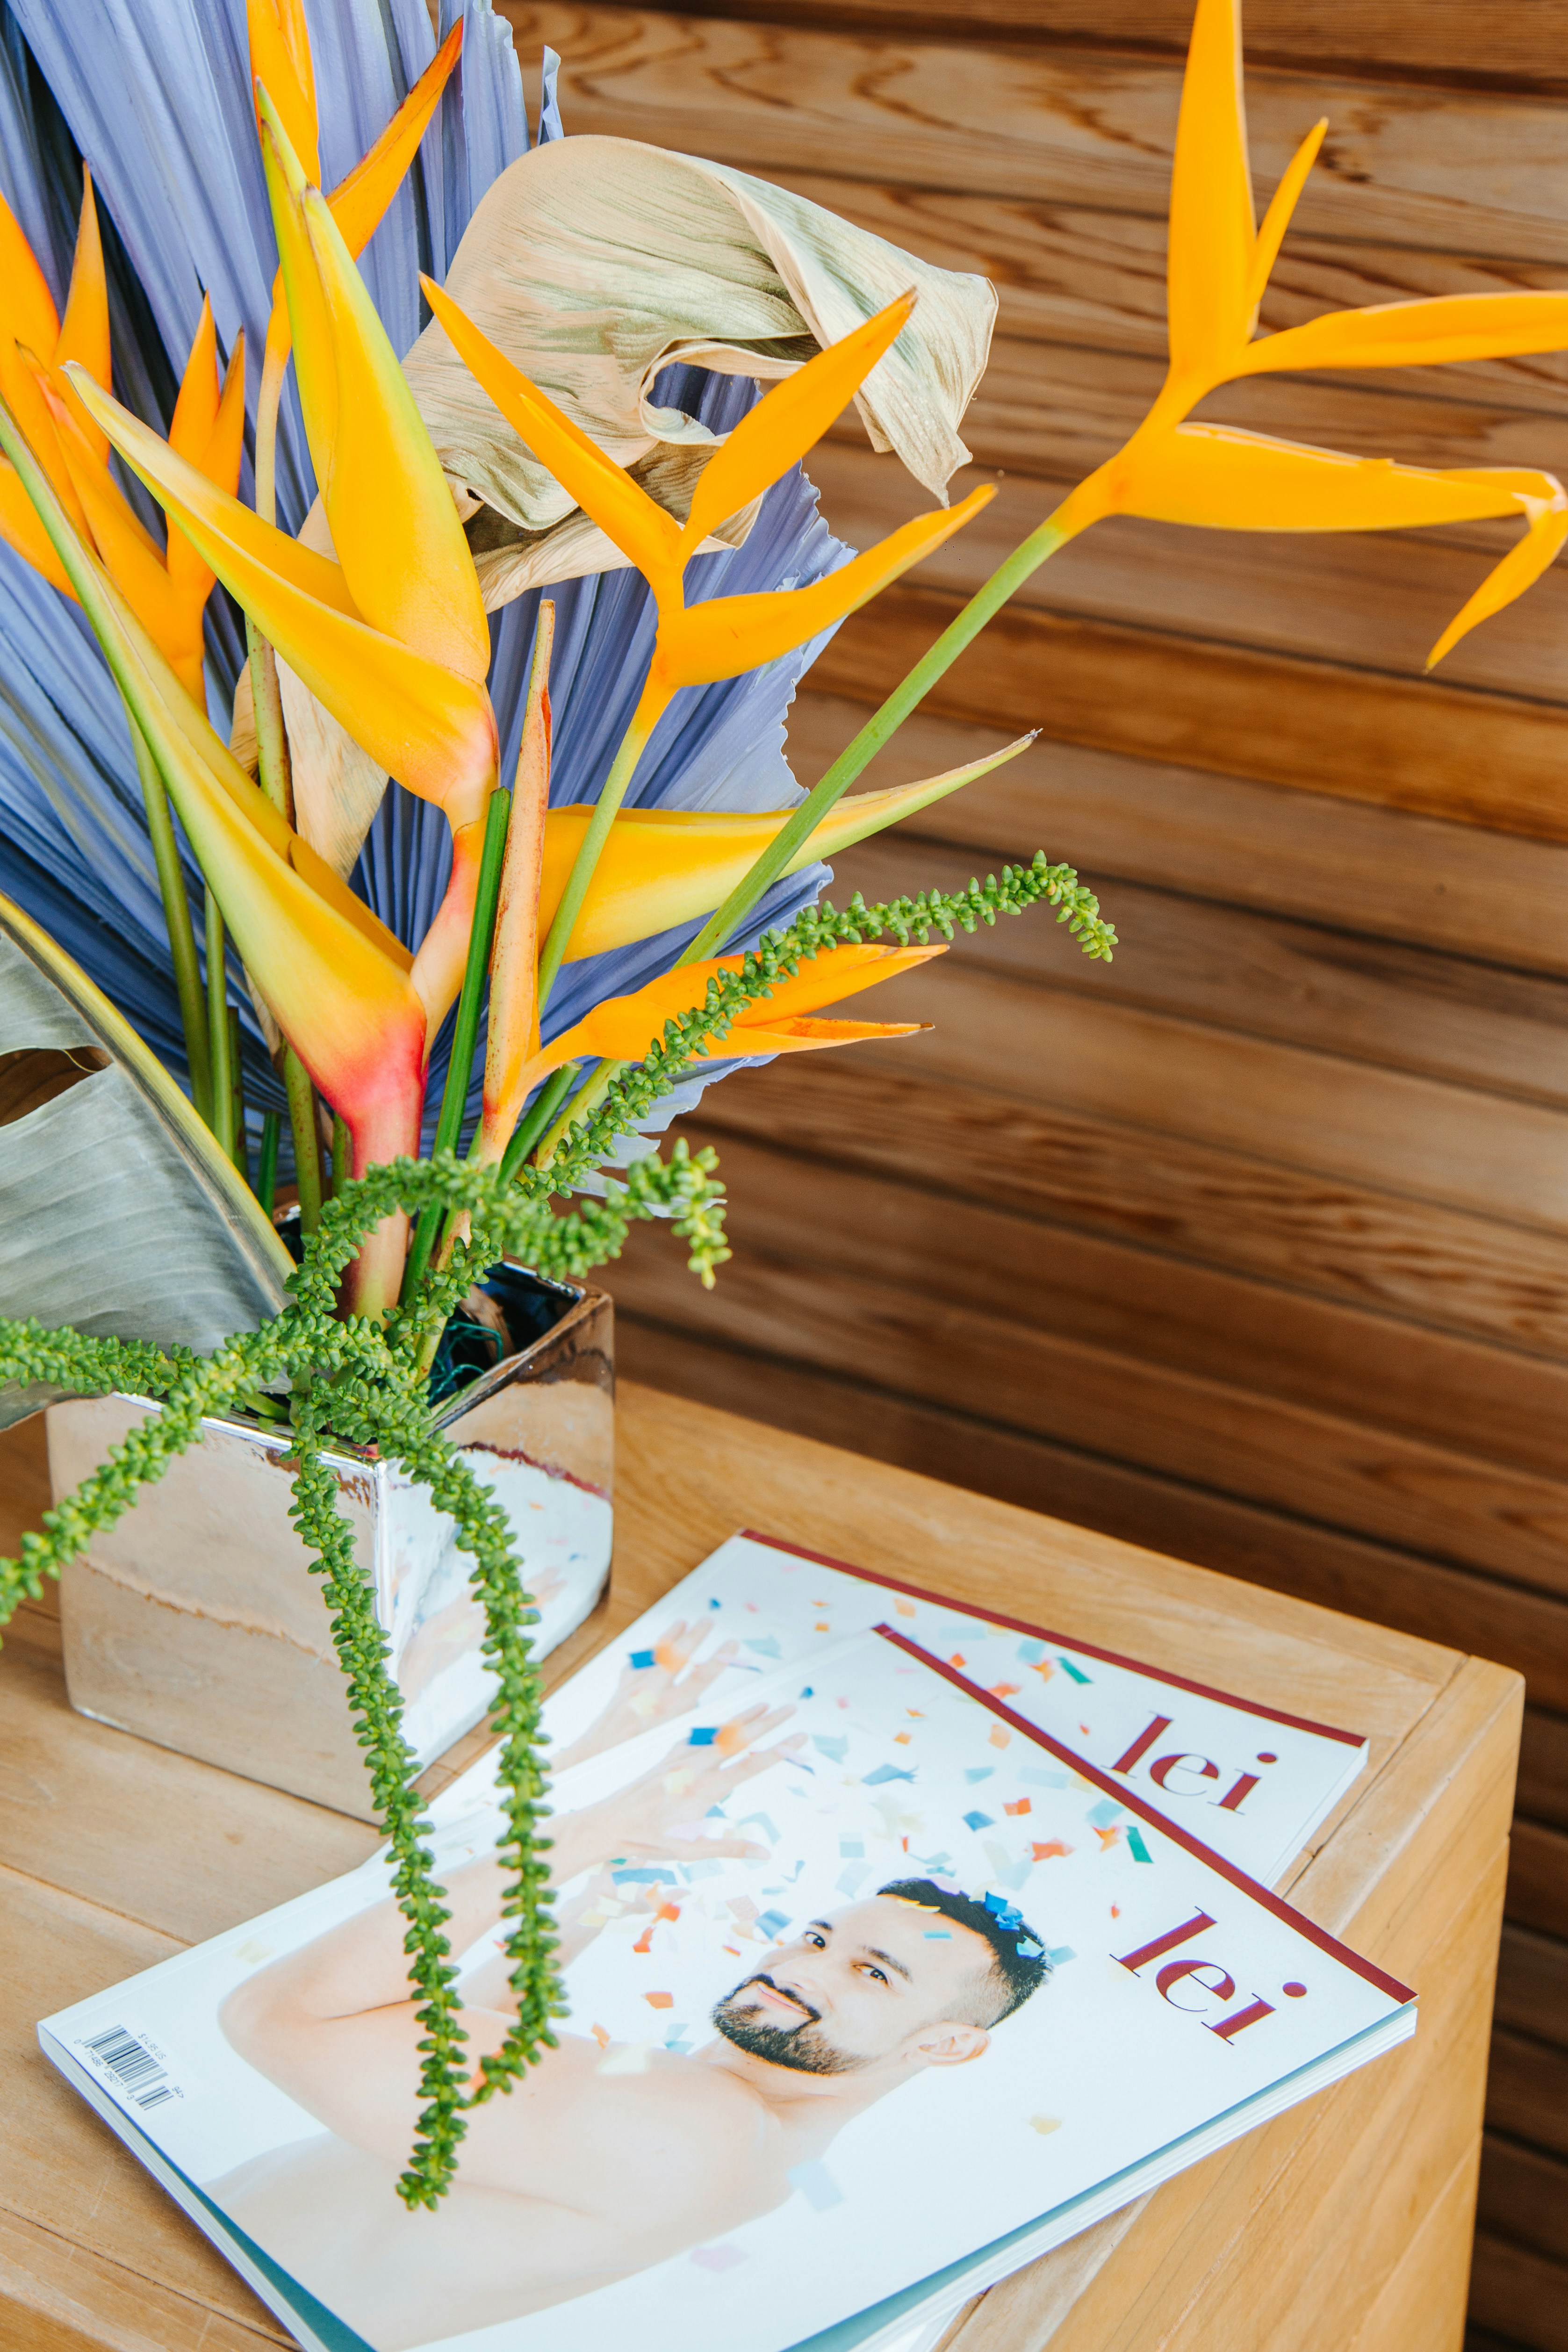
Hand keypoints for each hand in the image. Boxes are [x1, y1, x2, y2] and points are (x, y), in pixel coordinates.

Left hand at [551, 1702, 805, 1878]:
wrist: (607, 1822)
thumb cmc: (647, 1841)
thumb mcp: (690, 1852)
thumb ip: (729, 1848)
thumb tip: (766, 1853)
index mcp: (702, 1791)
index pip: (749, 1767)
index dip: (778, 1751)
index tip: (799, 1736)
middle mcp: (693, 1769)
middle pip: (737, 1740)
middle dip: (768, 1723)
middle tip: (791, 1707)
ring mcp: (679, 1759)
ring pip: (718, 1732)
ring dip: (743, 1717)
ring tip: (765, 1703)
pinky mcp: (668, 1755)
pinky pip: (697, 1734)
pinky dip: (717, 1725)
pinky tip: (725, 1722)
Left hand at [552, 1617, 745, 1771]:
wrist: (602, 1750)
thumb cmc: (639, 1749)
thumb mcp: (672, 1735)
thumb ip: (688, 1710)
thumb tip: (706, 1693)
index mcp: (669, 1710)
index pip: (699, 1678)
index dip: (717, 1660)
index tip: (731, 1644)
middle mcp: (652, 1693)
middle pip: (678, 1657)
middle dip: (695, 1636)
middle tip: (708, 1621)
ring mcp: (636, 1684)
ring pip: (657, 1653)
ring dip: (671, 1636)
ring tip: (683, 1622)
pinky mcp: (623, 1682)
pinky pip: (638, 1660)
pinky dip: (650, 1650)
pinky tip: (658, 1642)